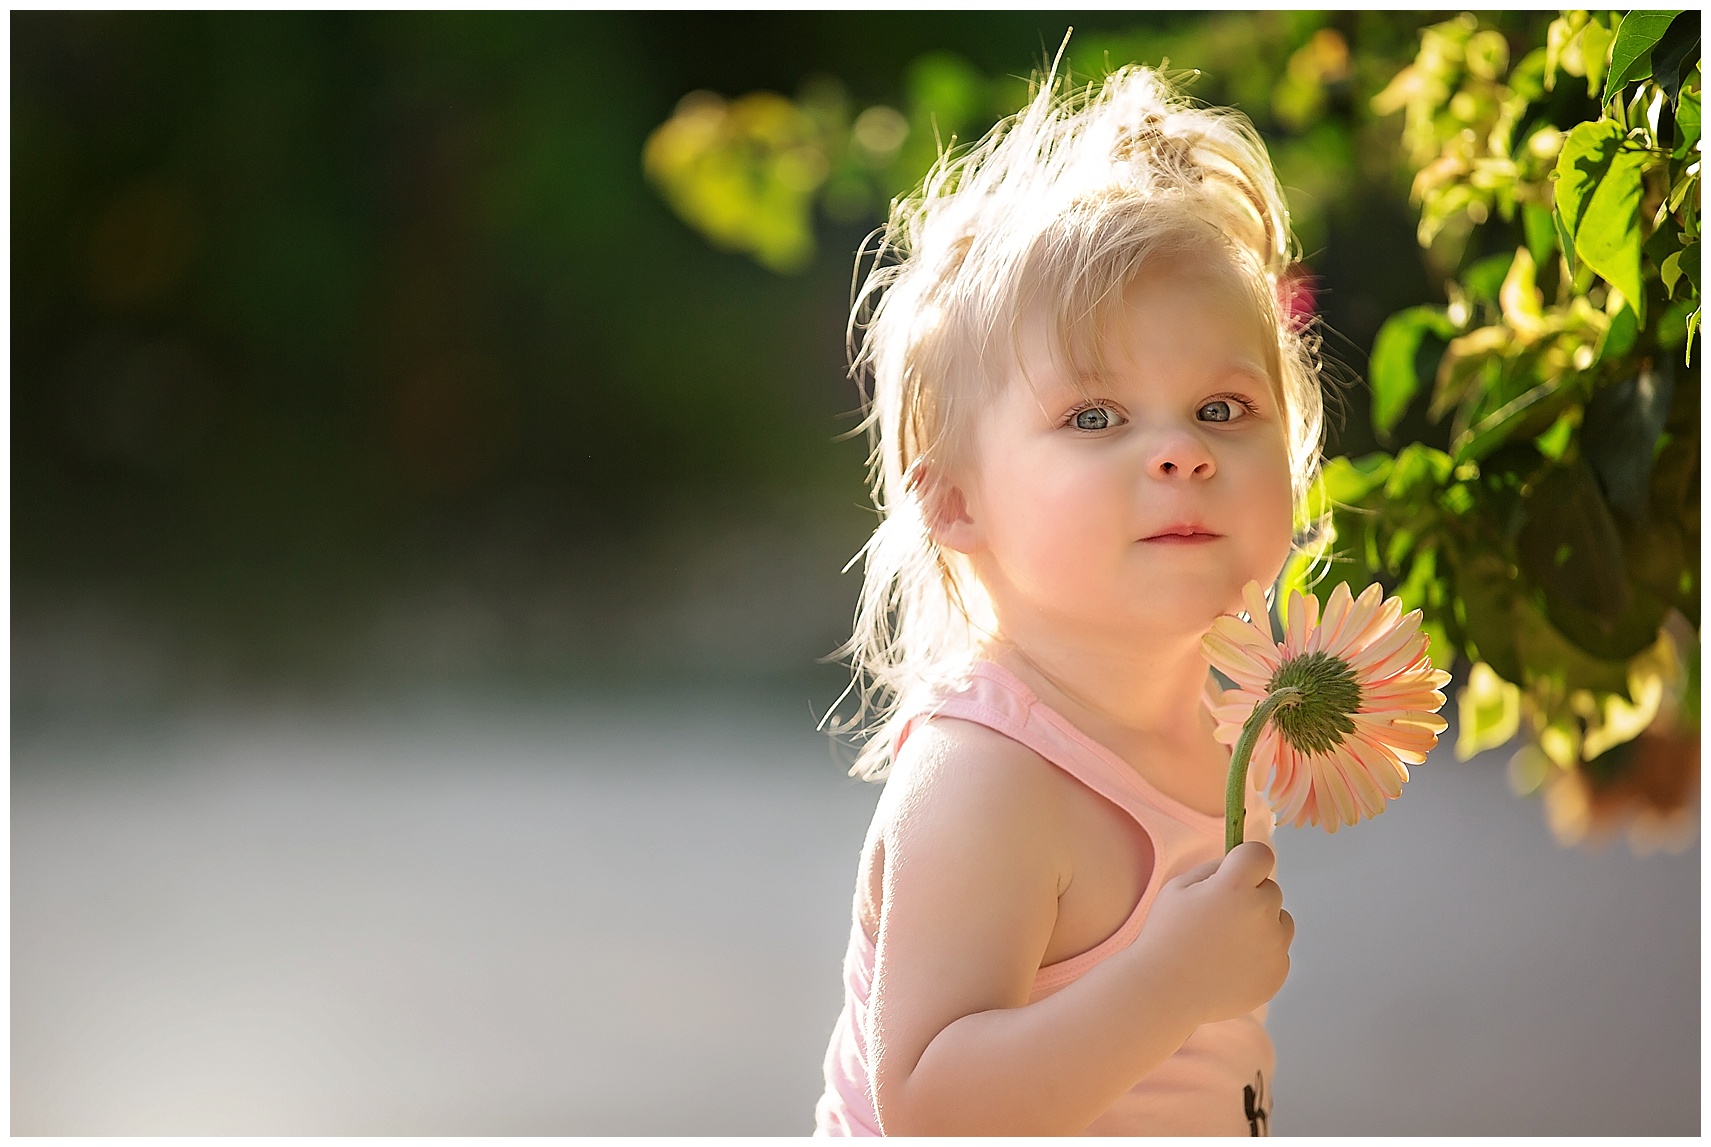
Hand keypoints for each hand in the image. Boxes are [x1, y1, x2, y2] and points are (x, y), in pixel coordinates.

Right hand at [1128, 841, 1293, 1024]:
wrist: (1164, 991)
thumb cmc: (1166, 936)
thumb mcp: (1178, 888)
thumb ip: (1214, 869)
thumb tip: (1240, 863)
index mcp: (1234, 886)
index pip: (1261, 855)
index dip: (1248, 860)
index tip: (1237, 871)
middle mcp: (1261, 913)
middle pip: (1271, 890)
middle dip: (1251, 896)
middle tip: (1220, 918)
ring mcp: (1273, 947)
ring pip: (1280, 921)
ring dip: (1261, 925)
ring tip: (1226, 944)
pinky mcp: (1277, 973)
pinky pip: (1278, 952)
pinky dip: (1261, 955)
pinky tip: (1231, 965)